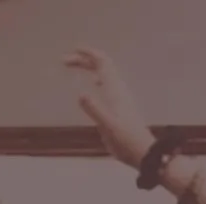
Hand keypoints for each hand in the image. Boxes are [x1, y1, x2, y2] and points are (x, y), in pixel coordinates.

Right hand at [62, 47, 150, 166]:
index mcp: (114, 91)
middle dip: (83, 60)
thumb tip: (80, 93)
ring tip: (72, 66)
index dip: (89, 54)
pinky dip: (96, 77)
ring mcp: (119, 97)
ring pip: (104, 74)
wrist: (142, 152)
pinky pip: (107, 84)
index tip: (74, 49)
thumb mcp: (108, 126)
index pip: (103, 64)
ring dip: (88, 67)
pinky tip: (92, 82)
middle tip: (63, 61)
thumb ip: (95, 110)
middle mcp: (117, 90)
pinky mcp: (118, 106)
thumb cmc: (125, 140)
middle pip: (101, 66)